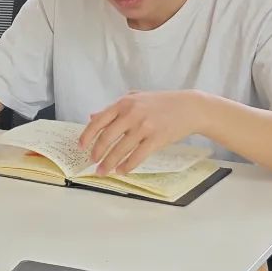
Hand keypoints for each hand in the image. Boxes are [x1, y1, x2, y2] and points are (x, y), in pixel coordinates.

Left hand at [80, 91, 203, 175]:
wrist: (190, 107)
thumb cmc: (161, 103)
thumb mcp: (135, 98)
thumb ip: (114, 109)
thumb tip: (92, 117)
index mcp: (123, 103)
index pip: (98, 121)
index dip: (86, 136)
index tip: (81, 146)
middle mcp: (131, 114)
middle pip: (106, 138)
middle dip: (97, 153)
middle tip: (92, 162)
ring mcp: (144, 127)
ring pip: (121, 149)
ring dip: (109, 163)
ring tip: (103, 171)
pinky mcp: (157, 139)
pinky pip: (138, 156)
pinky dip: (127, 165)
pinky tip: (121, 170)